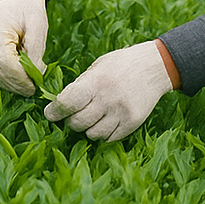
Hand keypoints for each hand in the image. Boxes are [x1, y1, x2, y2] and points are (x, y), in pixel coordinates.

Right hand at [0, 0, 47, 95]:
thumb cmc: (29, 8)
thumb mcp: (38, 25)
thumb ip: (35, 51)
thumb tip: (34, 77)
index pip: (3, 59)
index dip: (19, 76)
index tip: (35, 84)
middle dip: (13, 83)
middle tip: (32, 90)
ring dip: (8, 83)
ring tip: (27, 86)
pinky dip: (3, 77)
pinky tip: (18, 79)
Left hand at [44, 40, 172, 140]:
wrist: (155, 67)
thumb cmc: (121, 64)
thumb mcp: (98, 66)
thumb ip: (80, 85)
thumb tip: (59, 104)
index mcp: (96, 82)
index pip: (67, 103)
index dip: (54, 111)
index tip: (50, 114)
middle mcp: (108, 99)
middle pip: (77, 123)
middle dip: (70, 120)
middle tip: (73, 114)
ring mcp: (121, 113)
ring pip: (92, 134)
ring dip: (88, 128)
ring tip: (93, 116)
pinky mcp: (132, 123)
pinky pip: (109, 139)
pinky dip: (103, 133)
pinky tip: (107, 120)